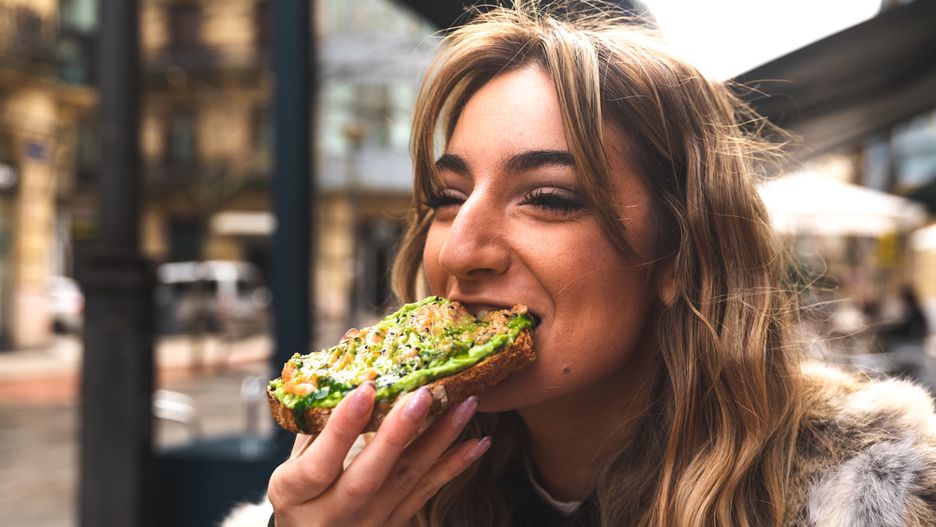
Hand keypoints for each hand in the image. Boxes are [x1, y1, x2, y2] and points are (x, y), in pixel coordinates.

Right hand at [267, 383, 490, 525]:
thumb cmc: (300, 489)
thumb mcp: (295, 457)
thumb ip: (318, 415)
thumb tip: (350, 346)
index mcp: (295, 493)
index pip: (319, 464)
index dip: (341, 428)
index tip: (365, 388)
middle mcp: (332, 515)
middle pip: (367, 478)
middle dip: (397, 434)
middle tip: (423, 394)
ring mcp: (367, 524)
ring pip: (405, 482)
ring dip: (439, 442)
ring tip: (464, 406)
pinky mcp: (394, 525)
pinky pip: (426, 494)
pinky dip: (454, 467)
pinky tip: (477, 443)